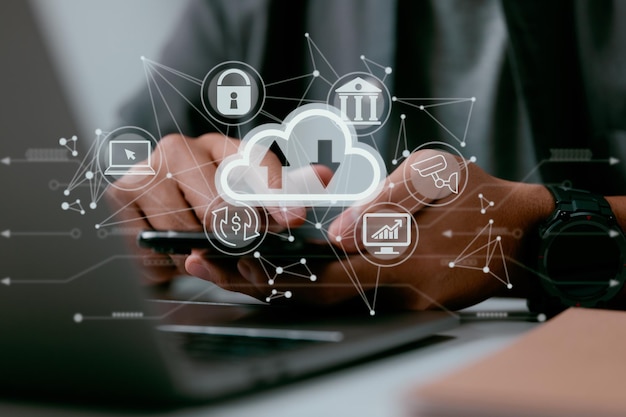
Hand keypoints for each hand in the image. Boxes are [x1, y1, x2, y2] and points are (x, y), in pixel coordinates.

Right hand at [105, 132, 306, 284]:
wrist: (149, 224)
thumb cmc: (203, 212)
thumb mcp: (246, 202)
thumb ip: (281, 193)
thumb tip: (322, 175)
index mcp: (221, 148)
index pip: (255, 162)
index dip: (277, 193)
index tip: (293, 219)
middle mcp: (182, 150)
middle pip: (220, 204)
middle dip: (235, 236)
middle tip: (237, 247)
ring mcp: (147, 171)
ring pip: (185, 230)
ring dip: (196, 254)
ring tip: (195, 249)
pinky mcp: (118, 197)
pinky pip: (150, 244)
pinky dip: (164, 261)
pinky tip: (167, 251)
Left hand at [202, 149, 553, 310]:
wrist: (525, 232)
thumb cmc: (481, 195)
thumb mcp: (434, 176)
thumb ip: (382, 205)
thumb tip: (334, 234)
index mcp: (400, 265)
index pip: (318, 283)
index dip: (267, 276)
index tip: (222, 261)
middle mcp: (397, 296)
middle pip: (312, 300)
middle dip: (255, 284)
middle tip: (207, 264)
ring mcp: (403, 304)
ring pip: (328, 301)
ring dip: (278, 283)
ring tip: (229, 261)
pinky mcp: (407, 301)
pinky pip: (351, 295)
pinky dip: (310, 283)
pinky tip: (282, 266)